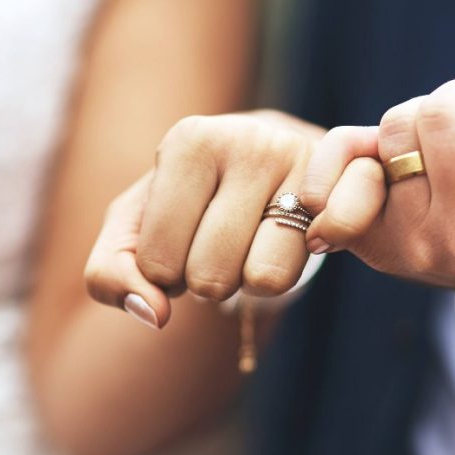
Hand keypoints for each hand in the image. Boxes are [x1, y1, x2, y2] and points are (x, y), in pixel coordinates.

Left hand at [85, 111, 323, 327]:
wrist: (267, 158)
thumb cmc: (186, 202)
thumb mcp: (133, 230)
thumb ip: (110, 275)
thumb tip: (154, 315)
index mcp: (188, 140)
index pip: (158, 263)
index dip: (165, 272)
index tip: (181, 237)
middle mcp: (247, 140)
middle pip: (210, 277)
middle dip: (207, 279)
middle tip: (218, 243)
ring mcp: (301, 161)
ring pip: (262, 280)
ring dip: (250, 281)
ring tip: (250, 242)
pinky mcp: (344, 187)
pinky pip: (306, 270)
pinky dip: (288, 272)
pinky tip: (290, 242)